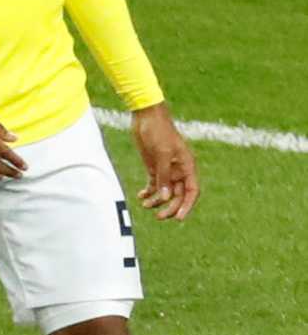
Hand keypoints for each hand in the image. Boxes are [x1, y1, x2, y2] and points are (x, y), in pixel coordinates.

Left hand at [131, 104, 197, 219]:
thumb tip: (165, 197)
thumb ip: (163, 175)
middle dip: (170, 207)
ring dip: (157, 201)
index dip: (187, 205)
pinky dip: (149, 193)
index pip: (192, 191)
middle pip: (178, 195)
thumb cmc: (158, 132)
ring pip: (165, 192)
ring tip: (146, 206)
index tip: (179, 217)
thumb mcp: (161, 153)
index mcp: (187, 166)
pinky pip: (154, 185)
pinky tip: (141, 197)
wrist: (146, 117)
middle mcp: (179, 170)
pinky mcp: (154, 167)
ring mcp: (166, 169)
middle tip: (159, 217)